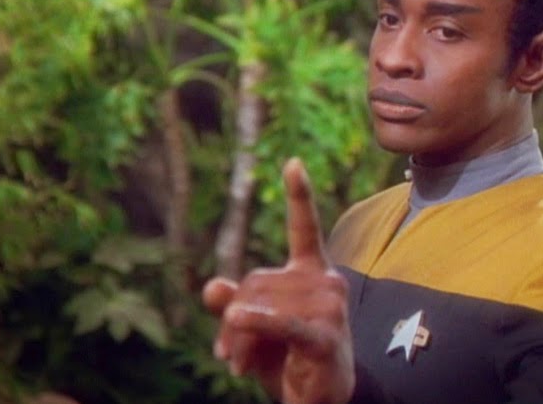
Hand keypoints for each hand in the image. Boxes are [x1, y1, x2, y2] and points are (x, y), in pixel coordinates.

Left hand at [202, 158, 354, 403]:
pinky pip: (284, 326)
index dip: (298, 195)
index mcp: (313, 271)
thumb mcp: (255, 327)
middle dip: (232, 318)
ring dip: (237, 340)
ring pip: (260, 306)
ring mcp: (330, 309)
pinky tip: (239, 319)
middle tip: (225, 356)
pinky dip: (260, 325)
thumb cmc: (288, 358)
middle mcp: (327, 281)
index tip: (292, 162)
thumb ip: (236, 303)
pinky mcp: (325, 338)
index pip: (305, 228)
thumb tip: (212, 288)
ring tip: (237, 367)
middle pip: (257, 280)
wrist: (322, 401)